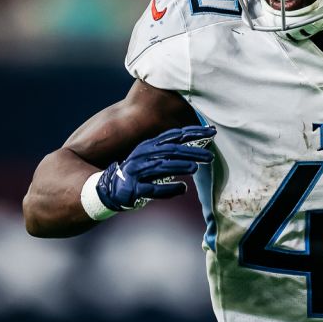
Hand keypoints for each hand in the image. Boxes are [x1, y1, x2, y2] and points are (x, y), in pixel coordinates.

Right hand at [96, 126, 215, 211]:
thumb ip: (172, 154)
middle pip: (171, 151)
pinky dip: (168, 189)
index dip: (193, 133)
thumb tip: (196, 153)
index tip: (212, 132)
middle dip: (192, 152)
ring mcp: (138, 171)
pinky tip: (182, 188)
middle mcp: (144, 155)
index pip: (175, 136)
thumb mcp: (153, 158)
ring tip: (195, 168)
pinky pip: (153, 189)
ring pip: (162, 167)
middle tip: (210, 156)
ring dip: (179, 166)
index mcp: (150, 146)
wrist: (110, 188)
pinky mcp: (135, 189)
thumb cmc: (138, 172)